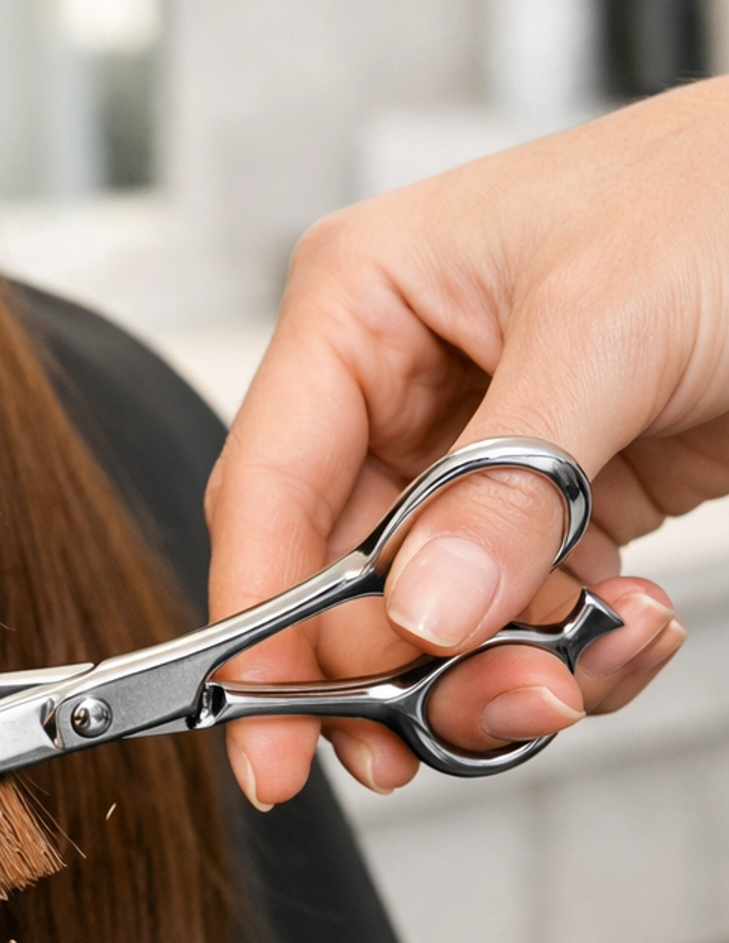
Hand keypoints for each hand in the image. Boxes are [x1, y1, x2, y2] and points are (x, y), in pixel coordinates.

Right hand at [206, 80, 728, 806]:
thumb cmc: (722, 193)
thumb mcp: (608, 328)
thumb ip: (508, 482)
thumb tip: (426, 611)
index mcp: (361, 305)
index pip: (270, 490)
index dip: (260, 629)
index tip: (271, 750)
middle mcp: (399, 385)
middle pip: (341, 582)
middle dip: (410, 668)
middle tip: (482, 716)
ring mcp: (476, 454)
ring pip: (433, 622)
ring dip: (505, 671)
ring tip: (584, 663)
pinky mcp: (554, 504)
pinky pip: (523, 619)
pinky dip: (575, 652)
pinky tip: (633, 622)